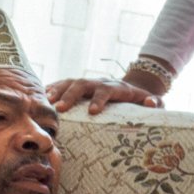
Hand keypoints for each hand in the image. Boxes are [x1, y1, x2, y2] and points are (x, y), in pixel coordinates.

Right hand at [46, 70, 167, 114]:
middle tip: (59, 109)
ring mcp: (88, 82)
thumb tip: (151, 103)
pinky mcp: (78, 84)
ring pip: (70, 82)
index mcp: (116, 87)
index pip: (106, 90)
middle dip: (70, 95)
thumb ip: (154, 103)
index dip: (99, 99)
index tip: (92, 112)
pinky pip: (62, 83)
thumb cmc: (140, 100)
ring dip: (57, 90)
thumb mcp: (153, 101)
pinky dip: (51, 88)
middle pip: (83, 84)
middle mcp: (99, 82)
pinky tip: (39, 96)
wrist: (132, 86)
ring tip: (45, 102)